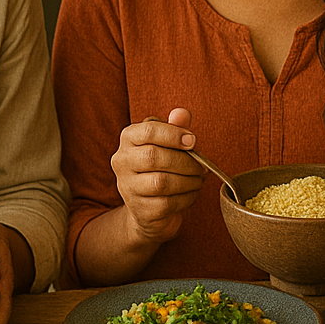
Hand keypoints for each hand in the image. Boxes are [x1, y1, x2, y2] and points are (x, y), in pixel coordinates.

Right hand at [111, 108, 203, 246]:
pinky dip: (187, 197)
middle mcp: (122, 161)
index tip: (193, 141)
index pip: (149, 130)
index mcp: (129, 138)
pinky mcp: (139, 210)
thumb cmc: (162, 166)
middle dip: (186, 161)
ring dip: (188, 181)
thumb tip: (182, 114)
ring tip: (199, 179)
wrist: (149, 208)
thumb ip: (176, 126)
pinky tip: (192, 192)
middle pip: (154, 157)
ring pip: (161, 182)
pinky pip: (167, 203)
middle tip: (202, 166)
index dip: (174, 134)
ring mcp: (127, 187)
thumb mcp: (169, 143)